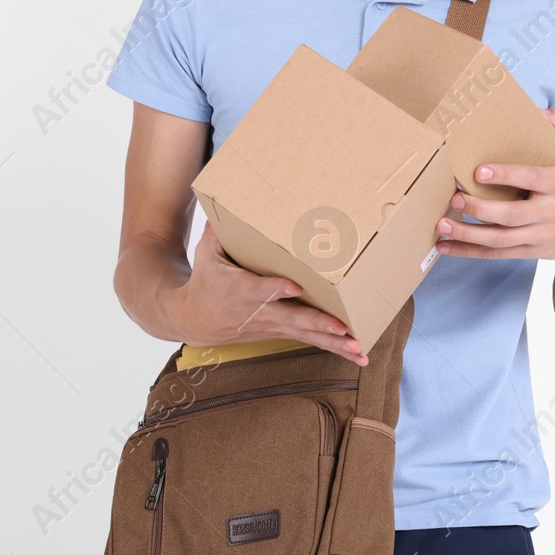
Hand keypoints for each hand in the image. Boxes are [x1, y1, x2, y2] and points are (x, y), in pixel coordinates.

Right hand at [170, 220, 368, 365]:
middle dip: (318, 323)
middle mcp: (262, 312)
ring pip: (307, 335)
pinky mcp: (282, 332)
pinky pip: (311, 341)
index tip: (295, 287)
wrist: (195, 322)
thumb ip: (218, 231)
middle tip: (342, 328)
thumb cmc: (207, 281)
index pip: (262, 289)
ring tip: (359, 348)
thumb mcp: (206, 254)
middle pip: (293, 318)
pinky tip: (358, 356)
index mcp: (243, 290)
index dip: (277, 289)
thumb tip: (226, 198)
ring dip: (335, 343)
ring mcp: (274, 326)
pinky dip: (335, 350)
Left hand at [434, 107, 554, 261]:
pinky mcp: (528, 252)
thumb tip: (538, 110)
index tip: (479, 171)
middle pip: (512, 215)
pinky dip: (469, 252)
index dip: (507, 175)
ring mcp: (538, 236)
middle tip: (454, 197)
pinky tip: (445, 246)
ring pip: (501, 240)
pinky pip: (495, 254)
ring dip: (468, 234)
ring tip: (442, 224)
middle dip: (481, 208)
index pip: (532, 178)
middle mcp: (550, 212)